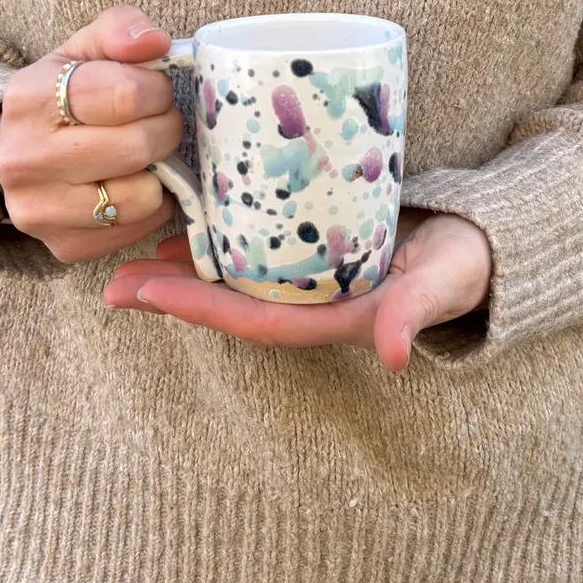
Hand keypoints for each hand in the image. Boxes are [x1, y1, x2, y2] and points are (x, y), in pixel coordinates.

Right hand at [0, 6, 181, 261]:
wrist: (16, 153)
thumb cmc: (62, 96)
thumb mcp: (83, 51)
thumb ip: (120, 30)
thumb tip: (156, 42)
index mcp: (31, 97)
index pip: (127, 94)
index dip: (157, 90)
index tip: (153, 91)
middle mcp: (26, 159)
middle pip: (139, 146)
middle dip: (165, 129)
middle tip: (157, 123)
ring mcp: (41, 210)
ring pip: (142, 196)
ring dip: (160, 172)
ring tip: (145, 155)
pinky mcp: (65, 246)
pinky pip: (139, 227)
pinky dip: (150, 205)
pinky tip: (131, 184)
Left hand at [103, 209, 491, 369]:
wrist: (470, 243)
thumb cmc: (458, 264)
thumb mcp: (443, 283)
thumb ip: (417, 314)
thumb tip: (395, 355)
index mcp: (334, 320)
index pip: (256, 322)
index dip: (201, 310)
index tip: (146, 294)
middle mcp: (311, 305)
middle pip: (231, 305)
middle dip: (172, 297)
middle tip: (112, 284)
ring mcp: (307, 280)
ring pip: (234, 280)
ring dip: (183, 273)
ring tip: (130, 260)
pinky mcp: (310, 252)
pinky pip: (253, 252)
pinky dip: (217, 243)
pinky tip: (188, 228)